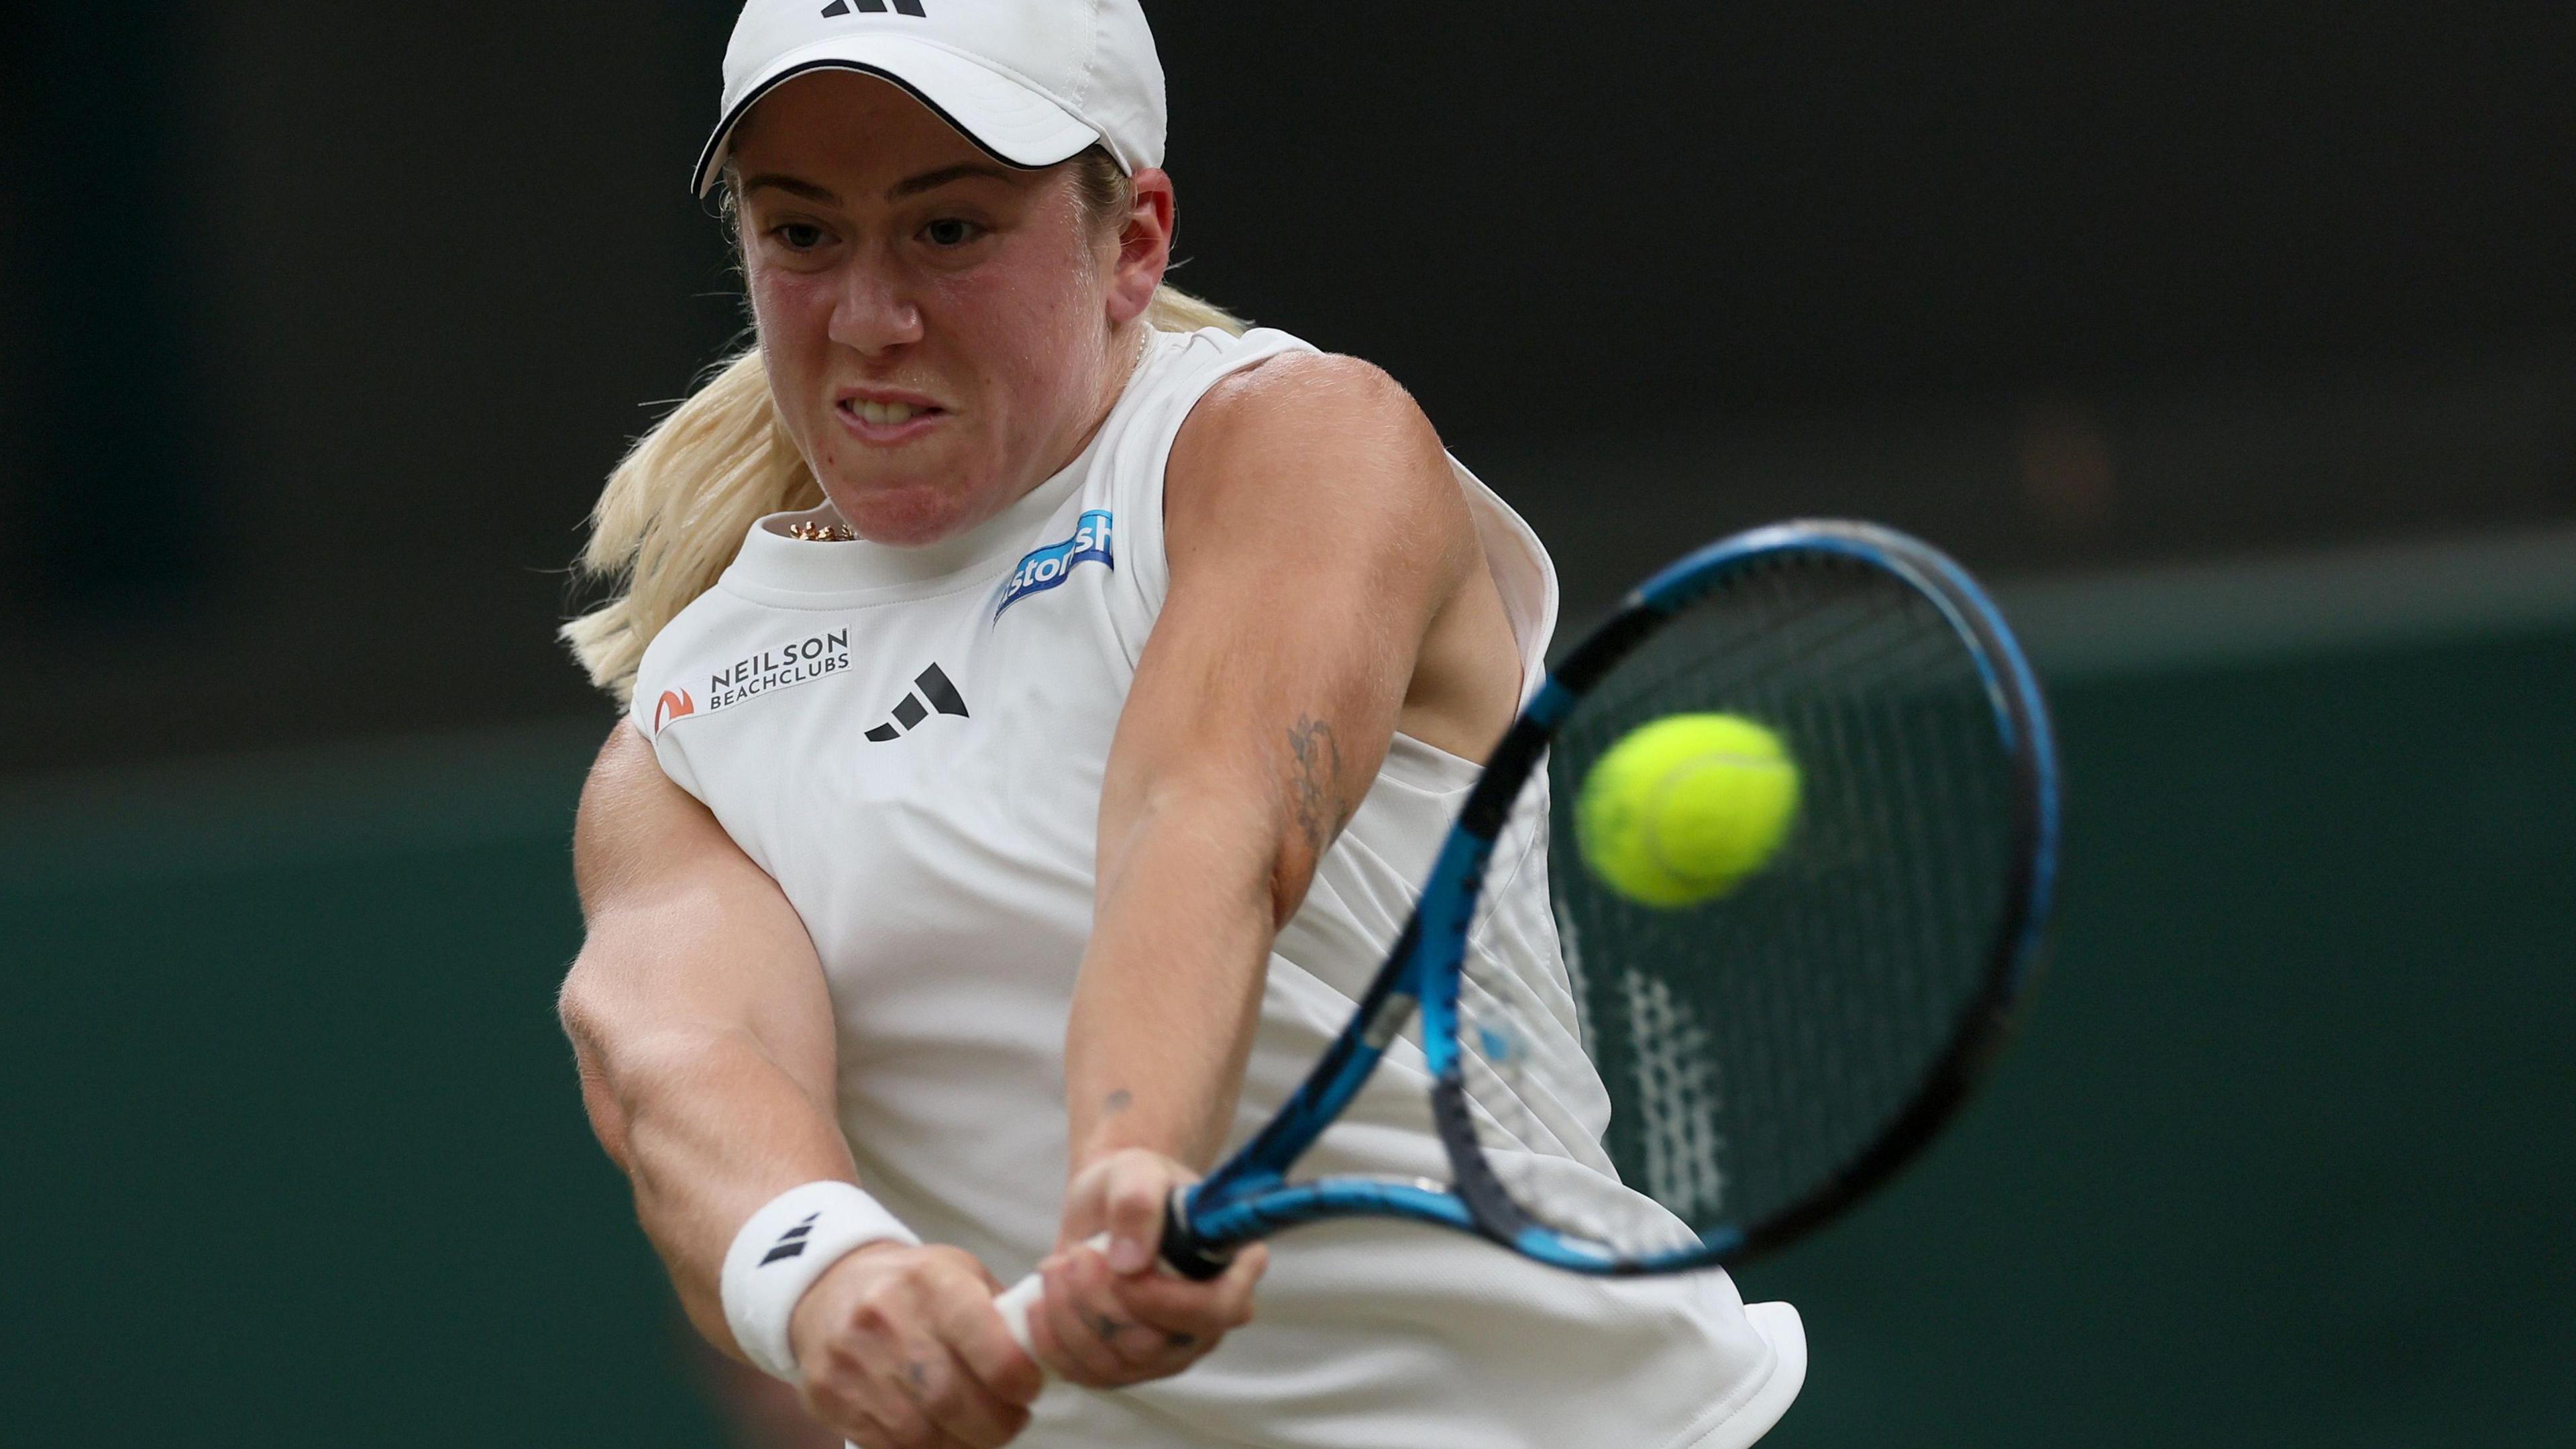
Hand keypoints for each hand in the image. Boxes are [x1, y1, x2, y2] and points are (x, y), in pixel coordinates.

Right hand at [787, 1241, 1042, 1448]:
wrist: (831, 1286)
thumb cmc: (914, 1285)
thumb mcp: (961, 1273)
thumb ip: (1002, 1312)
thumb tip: (1042, 1356)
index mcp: (931, 1282)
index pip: (986, 1345)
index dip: (1017, 1380)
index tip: (1029, 1390)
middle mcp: (886, 1318)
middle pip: (952, 1400)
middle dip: (996, 1424)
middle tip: (1013, 1421)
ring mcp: (852, 1361)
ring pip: (921, 1432)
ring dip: (963, 1443)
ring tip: (980, 1430)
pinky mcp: (828, 1395)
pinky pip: (889, 1445)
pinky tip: (942, 1434)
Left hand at [1026, 1147, 1267, 1388]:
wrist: (1104, 1210)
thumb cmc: (1131, 1187)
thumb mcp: (1134, 1171)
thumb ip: (1137, 1201)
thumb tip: (1130, 1261)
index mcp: (1232, 1271)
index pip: (1218, 1309)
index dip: (1166, 1300)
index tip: (1119, 1266)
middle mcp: (1208, 1322)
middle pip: (1155, 1344)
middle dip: (1099, 1302)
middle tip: (1074, 1255)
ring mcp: (1168, 1352)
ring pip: (1115, 1363)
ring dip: (1070, 1315)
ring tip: (1055, 1266)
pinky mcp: (1127, 1367)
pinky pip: (1087, 1374)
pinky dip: (1053, 1339)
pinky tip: (1042, 1301)